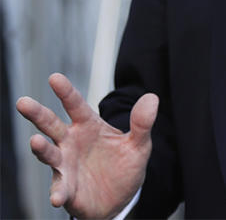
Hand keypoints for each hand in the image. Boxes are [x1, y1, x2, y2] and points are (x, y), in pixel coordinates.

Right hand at [15, 73, 156, 218]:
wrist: (119, 198)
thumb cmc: (124, 166)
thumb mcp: (139, 144)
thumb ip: (142, 123)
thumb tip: (152, 98)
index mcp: (88, 126)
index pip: (76, 105)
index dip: (66, 92)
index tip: (54, 77)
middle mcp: (71, 143)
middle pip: (51, 125)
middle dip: (37, 113)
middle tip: (23, 102)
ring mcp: (65, 165)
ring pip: (48, 153)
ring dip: (41, 148)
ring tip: (35, 142)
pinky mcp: (66, 188)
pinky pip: (59, 189)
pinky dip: (58, 192)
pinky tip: (58, 197)